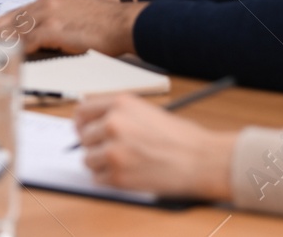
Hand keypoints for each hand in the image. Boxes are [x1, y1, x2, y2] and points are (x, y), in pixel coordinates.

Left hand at [0, 0, 142, 56]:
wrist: (124, 22)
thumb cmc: (105, 23)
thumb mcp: (75, 14)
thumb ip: (56, 20)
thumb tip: (40, 35)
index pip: (18, 12)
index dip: (0, 21)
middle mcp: (47, 3)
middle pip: (11, 19)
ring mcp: (49, 15)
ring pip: (15, 30)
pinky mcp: (54, 29)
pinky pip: (27, 41)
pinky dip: (14, 48)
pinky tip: (4, 54)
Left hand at [74, 94, 235, 199]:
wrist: (200, 159)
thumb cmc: (180, 137)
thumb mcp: (145, 110)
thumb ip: (117, 113)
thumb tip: (92, 123)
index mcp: (120, 104)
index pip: (82, 111)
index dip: (83, 123)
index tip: (85, 130)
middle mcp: (113, 124)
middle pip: (83, 137)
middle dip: (95, 144)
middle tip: (112, 149)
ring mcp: (114, 151)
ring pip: (88, 159)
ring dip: (101, 163)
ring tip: (123, 162)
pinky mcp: (118, 176)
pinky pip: (98, 178)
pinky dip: (108, 179)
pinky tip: (126, 173)